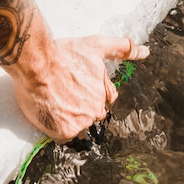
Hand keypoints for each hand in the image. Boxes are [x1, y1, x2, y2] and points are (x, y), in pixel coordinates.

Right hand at [11, 35, 149, 142]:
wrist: (38, 63)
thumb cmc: (65, 54)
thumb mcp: (97, 46)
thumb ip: (122, 49)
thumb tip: (145, 51)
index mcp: (103, 94)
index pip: (102, 102)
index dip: (88, 95)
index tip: (76, 88)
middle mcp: (95, 111)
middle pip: (89, 116)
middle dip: (78, 108)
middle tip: (61, 94)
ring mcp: (80, 123)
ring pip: (77, 127)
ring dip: (67, 119)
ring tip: (53, 102)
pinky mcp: (63, 131)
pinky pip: (63, 137)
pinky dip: (56, 128)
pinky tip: (50, 113)